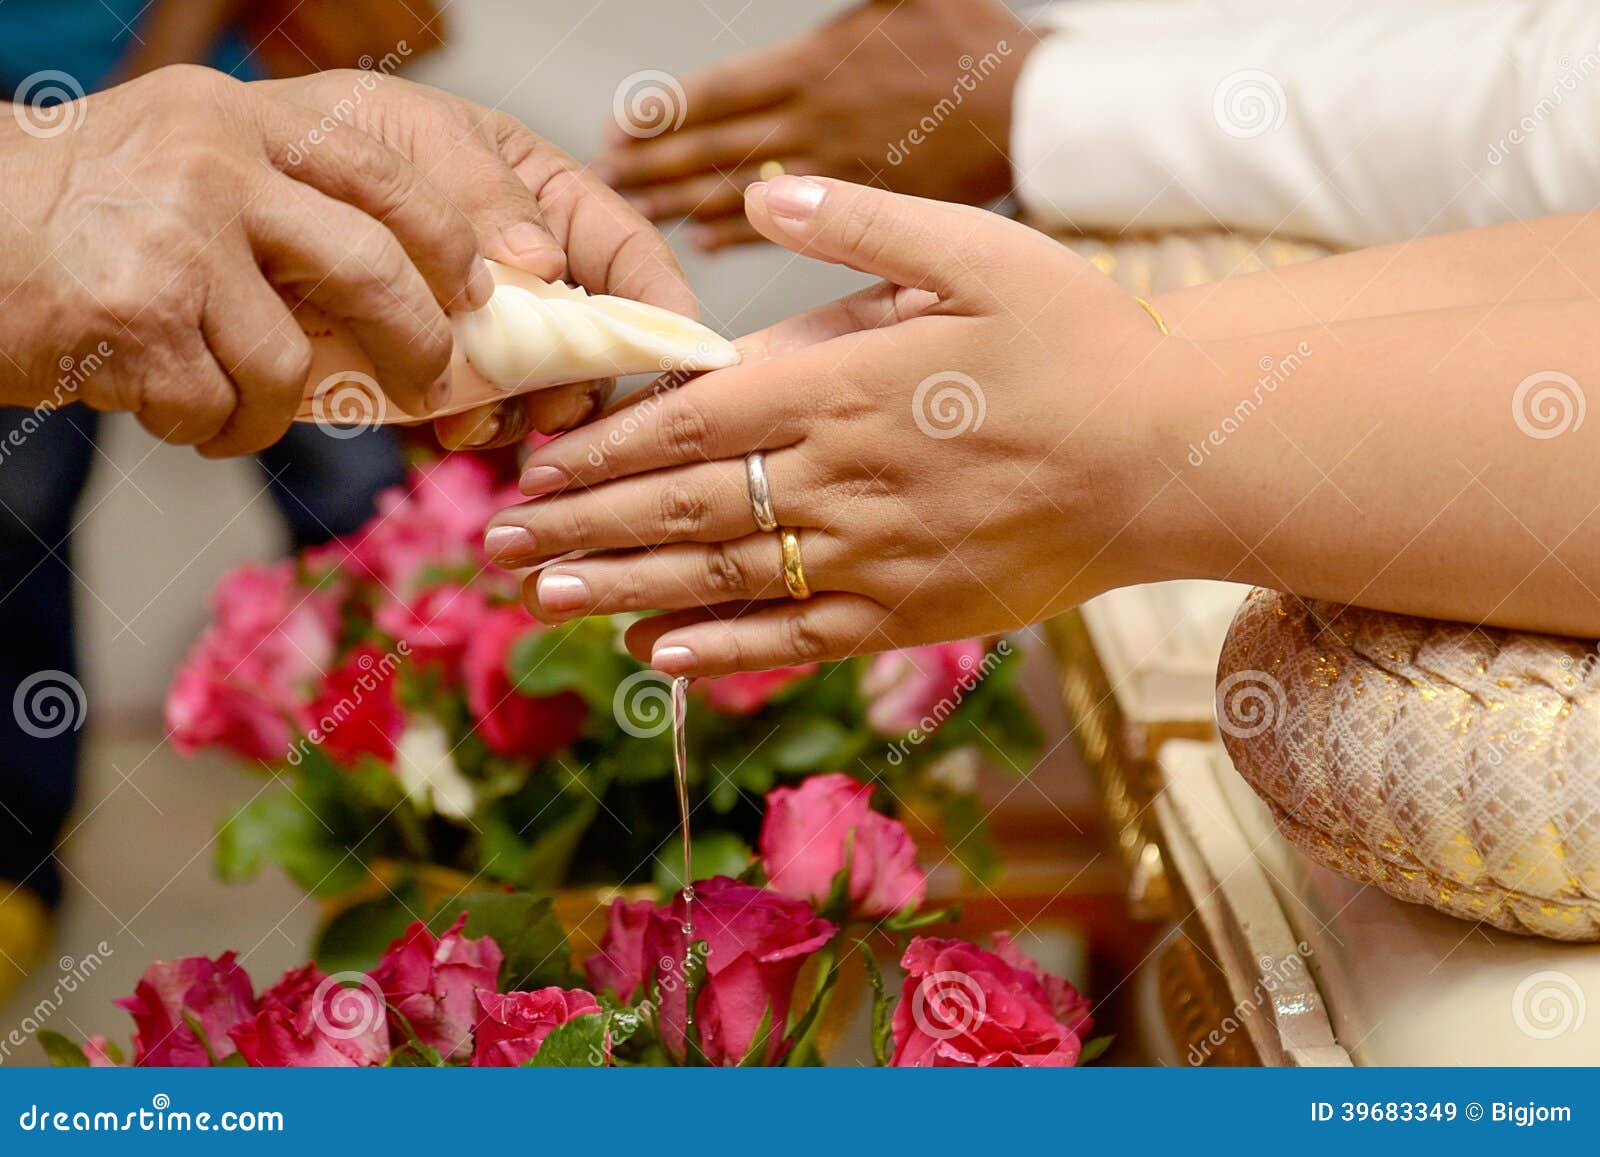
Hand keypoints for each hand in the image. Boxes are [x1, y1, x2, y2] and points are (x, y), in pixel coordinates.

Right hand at [0, 64, 485, 456]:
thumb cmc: (78, 214)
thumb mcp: (183, 161)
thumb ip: (281, 202)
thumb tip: (409, 289)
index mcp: (237, 120)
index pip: (381, 173)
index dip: (447, 238)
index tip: (476, 288)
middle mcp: (211, 165)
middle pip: (367, 269)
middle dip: (413, 341)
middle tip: (424, 378)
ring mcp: (173, 240)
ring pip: (288, 363)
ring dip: (268, 409)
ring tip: (227, 404)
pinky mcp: (133, 318)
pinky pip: (215, 406)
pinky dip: (201, 426)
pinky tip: (163, 403)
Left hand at [260, 70, 696, 447]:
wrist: (229, 189)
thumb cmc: (330, 138)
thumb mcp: (417, 137)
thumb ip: (485, 192)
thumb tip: (543, 265)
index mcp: (548, 200)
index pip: (631, 253)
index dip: (662, 302)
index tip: (678, 347)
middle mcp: (531, 271)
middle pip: (600, 339)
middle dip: (590, 379)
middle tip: (559, 406)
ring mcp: (490, 328)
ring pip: (546, 386)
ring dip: (531, 413)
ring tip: (489, 419)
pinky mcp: (441, 371)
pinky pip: (482, 412)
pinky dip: (479, 426)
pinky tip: (453, 427)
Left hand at [483, 177, 1168, 674]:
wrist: (1173, 457)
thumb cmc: (1081, 344)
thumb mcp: (981, 251)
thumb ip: (861, 225)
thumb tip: (759, 196)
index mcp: (847, 386)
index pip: (691, 421)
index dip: (603, 448)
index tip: (534, 465)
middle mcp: (844, 479)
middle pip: (684, 508)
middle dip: (581, 526)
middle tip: (498, 543)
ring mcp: (876, 556)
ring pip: (723, 580)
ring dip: (623, 591)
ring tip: (544, 600)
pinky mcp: (912, 613)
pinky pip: (798, 639)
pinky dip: (723, 651)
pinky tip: (657, 657)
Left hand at [594, 0, 1034, 251]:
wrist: (1040, 116)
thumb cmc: (978, 46)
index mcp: (819, 72)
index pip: (721, 96)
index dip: (664, 115)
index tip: (618, 129)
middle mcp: (819, 132)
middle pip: (716, 153)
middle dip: (656, 166)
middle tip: (606, 178)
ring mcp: (839, 177)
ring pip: (742, 200)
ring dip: (683, 204)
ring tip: (636, 211)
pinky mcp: (862, 217)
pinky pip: (788, 233)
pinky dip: (741, 239)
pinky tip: (703, 243)